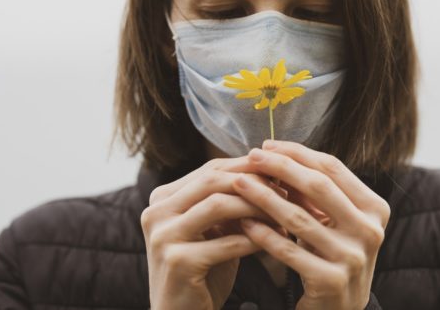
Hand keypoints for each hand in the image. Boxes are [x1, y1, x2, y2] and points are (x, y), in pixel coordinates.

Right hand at [141, 156, 288, 309]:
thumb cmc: (203, 271)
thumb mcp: (213, 230)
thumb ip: (228, 202)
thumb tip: (269, 172)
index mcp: (162, 198)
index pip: (209, 169)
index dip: (246, 168)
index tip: (278, 171)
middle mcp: (156, 212)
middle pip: (212, 180)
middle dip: (252, 182)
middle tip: (284, 189)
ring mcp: (163, 236)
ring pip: (217, 205)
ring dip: (255, 207)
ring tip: (282, 213)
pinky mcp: (177, 262)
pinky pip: (226, 243)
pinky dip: (255, 238)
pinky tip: (276, 239)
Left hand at [232, 140, 390, 309]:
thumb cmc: (332, 254)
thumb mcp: (334, 221)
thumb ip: (313, 192)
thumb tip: (275, 155)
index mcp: (375, 208)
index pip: (333, 168)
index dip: (298, 153)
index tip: (268, 145)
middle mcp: (369, 231)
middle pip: (319, 186)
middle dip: (281, 167)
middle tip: (251, 157)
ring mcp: (352, 257)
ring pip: (299, 218)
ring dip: (265, 197)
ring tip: (239, 184)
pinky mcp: (331, 281)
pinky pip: (289, 251)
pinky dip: (264, 235)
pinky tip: (244, 223)